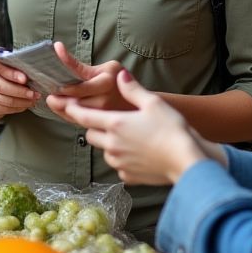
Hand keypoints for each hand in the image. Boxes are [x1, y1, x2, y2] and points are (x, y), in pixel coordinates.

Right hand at [0, 49, 39, 119]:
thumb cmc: (7, 68)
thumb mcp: (10, 61)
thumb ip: (17, 63)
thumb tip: (32, 73)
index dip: (10, 72)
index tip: (24, 79)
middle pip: (0, 86)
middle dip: (19, 91)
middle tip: (33, 93)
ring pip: (2, 99)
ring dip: (20, 101)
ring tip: (32, 99)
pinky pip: (1, 109)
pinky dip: (16, 108)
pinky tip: (25, 105)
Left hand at [45, 42, 128, 119]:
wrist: (139, 103)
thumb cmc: (120, 82)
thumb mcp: (106, 68)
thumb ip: (79, 65)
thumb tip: (57, 47)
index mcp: (107, 83)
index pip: (80, 88)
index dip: (64, 90)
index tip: (54, 88)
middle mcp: (106, 102)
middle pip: (75, 105)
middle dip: (58, 102)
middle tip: (49, 97)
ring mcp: (105, 117)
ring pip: (75, 116)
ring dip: (61, 110)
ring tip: (54, 102)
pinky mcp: (103, 127)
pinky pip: (81, 124)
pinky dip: (70, 117)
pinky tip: (66, 110)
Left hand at [62, 69, 206, 183]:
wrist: (188, 162)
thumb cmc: (172, 130)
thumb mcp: (153, 103)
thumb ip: (132, 89)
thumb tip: (120, 75)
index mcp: (115, 124)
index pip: (84, 116)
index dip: (72, 110)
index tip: (64, 105)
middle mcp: (112, 145)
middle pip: (91, 134)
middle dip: (94, 127)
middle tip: (108, 121)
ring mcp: (119, 163)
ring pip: (104, 151)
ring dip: (109, 144)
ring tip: (128, 138)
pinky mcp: (128, 177)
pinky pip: (119, 166)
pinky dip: (123, 160)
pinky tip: (138, 155)